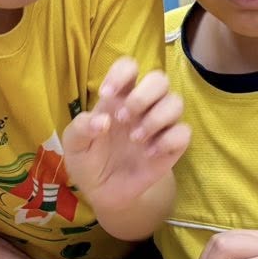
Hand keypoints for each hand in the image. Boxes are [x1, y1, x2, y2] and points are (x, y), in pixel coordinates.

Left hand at [62, 58, 189, 211]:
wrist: (101, 192)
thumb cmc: (88, 159)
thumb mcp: (74, 144)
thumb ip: (82, 127)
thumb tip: (103, 121)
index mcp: (118, 96)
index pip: (129, 66)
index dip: (121, 73)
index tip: (107, 95)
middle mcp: (142, 106)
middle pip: (160, 79)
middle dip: (143, 96)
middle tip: (123, 118)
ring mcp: (159, 125)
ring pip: (176, 102)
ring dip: (156, 118)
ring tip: (135, 139)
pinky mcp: (171, 147)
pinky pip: (183, 132)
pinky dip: (168, 141)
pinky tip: (149, 154)